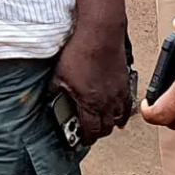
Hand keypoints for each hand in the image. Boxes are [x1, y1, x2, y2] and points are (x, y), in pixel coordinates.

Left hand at [53, 19, 134, 143]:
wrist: (100, 34)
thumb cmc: (81, 52)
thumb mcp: (59, 74)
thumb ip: (54, 90)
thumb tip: (48, 97)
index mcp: (90, 104)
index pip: (91, 131)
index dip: (87, 139)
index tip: (83, 139)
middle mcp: (107, 102)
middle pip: (107, 128)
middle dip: (98, 133)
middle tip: (91, 132)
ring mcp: (118, 93)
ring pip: (119, 118)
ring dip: (112, 123)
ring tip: (105, 124)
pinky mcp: (125, 82)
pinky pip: (127, 104)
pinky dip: (123, 111)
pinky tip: (120, 110)